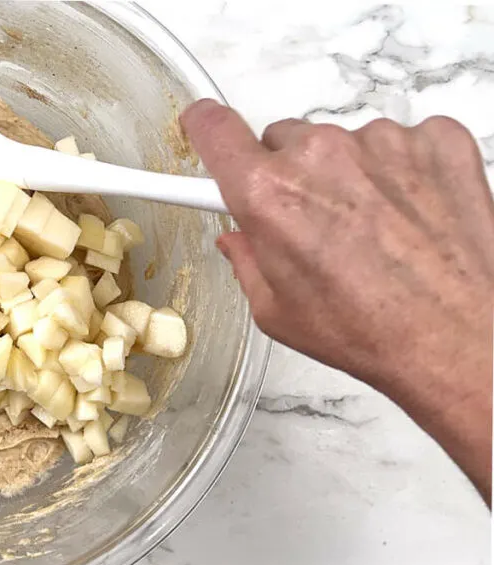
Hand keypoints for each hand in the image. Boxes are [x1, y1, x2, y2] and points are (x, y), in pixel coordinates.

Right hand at [181, 100, 493, 501]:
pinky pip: (401, 142)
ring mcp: (382, 143)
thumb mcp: (276, 310)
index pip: (213, 128)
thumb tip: (239, 238)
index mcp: (268, 195)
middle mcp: (321, 157)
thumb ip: (246, 259)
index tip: (203, 126)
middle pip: (282, 139)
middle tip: (312, 224)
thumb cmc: (372, 331)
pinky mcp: (436, 141)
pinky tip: (408, 217)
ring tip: (371, 232)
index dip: (203, 126)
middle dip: (288, 175)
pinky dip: (402, 172)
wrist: (460, 339)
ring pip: (342, 143)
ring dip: (347, 175)